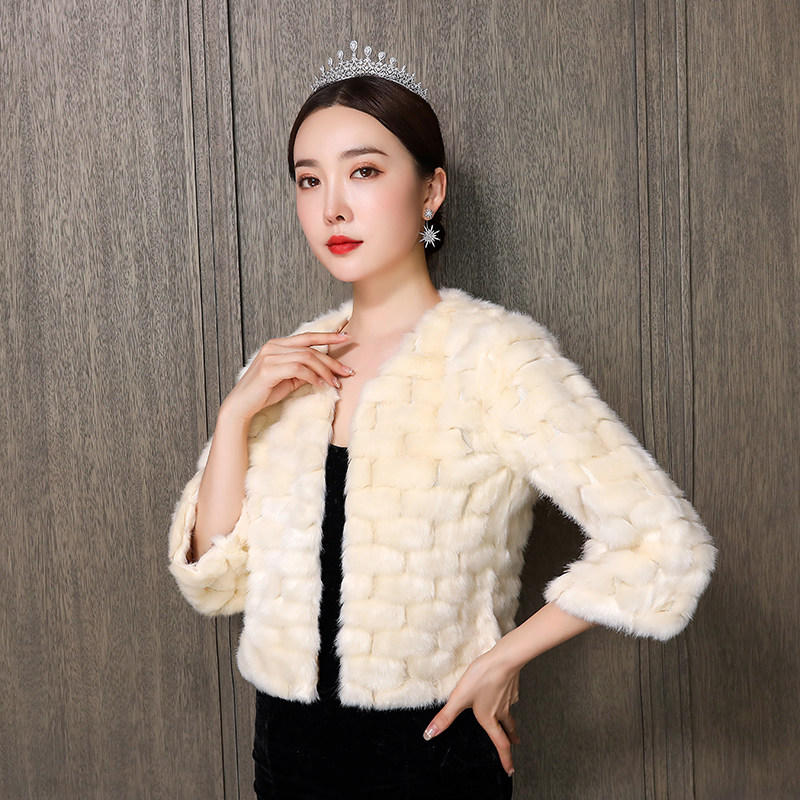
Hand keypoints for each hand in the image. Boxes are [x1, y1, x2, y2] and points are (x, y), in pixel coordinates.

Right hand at [221, 330, 354, 422]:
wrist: (242, 405)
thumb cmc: (264, 392)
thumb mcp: (288, 379)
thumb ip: (303, 371)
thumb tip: (323, 371)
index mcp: (277, 344)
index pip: (307, 337)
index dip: (328, 336)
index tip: (346, 337)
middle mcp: (273, 346)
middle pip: (310, 348)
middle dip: (332, 360)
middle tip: (348, 371)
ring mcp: (270, 356)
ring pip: (307, 358)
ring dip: (325, 371)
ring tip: (335, 383)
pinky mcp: (269, 369)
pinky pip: (298, 369)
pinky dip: (312, 377)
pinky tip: (320, 385)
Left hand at [422, 647, 521, 775]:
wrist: (504, 659)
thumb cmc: (483, 677)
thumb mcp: (459, 698)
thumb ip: (446, 716)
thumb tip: (431, 734)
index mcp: (489, 717)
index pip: (500, 743)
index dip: (505, 758)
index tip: (509, 769)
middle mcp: (501, 710)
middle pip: (509, 729)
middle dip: (511, 739)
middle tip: (515, 743)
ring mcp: (508, 698)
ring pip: (511, 713)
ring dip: (511, 721)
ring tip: (510, 722)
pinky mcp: (511, 685)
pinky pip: (511, 697)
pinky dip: (509, 699)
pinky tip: (504, 693)